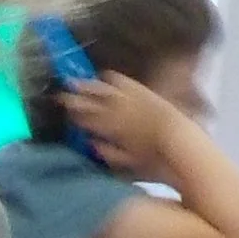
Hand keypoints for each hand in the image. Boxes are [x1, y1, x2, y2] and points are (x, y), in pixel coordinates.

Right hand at [63, 71, 186, 176]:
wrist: (179, 140)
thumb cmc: (152, 159)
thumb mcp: (126, 162)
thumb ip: (106, 152)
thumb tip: (90, 143)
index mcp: (109, 129)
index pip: (84, 119)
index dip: (71, 114)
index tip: (60, 110)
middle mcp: (115, 111)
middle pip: (90, 101)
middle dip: (73, 97)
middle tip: (59, 93)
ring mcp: (129, 98)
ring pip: (102, 88)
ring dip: (87, 84)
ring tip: (74, 80)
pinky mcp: (143, 91)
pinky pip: (123, 81)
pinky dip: (111, 78)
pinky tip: (105, 75)